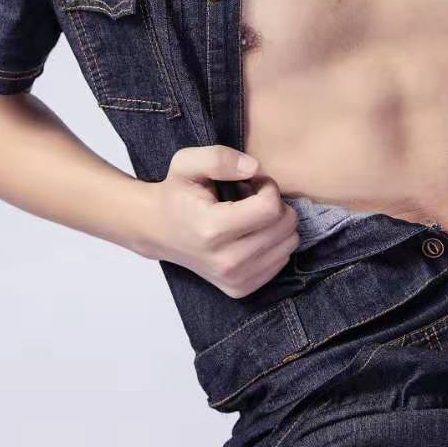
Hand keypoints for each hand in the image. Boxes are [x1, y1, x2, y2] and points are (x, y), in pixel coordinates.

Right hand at [140, 145, 299, 297]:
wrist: (158, 230)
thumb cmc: (176, 194)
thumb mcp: (186, 163)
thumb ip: (220, 158)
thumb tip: (255, 168)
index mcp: (212, 230)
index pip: (271, 208)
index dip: (268, 187)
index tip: (252, 183)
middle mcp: (226, 261)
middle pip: (285, 227)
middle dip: (275, 204)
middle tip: (251, 198)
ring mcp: (234, 279)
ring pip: (289, 244)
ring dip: (275, 224)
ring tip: (249, 216)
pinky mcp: (240, 288)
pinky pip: (282, 260)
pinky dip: (272, 243)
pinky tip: (249, 234)